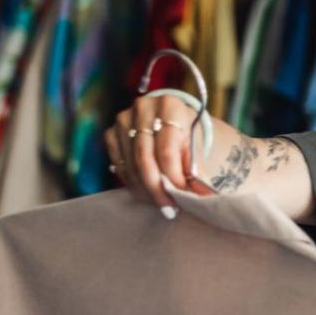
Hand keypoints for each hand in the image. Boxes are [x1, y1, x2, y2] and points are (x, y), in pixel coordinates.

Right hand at [107, 92, 217, 212]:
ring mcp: (123, 120)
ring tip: (161, 205)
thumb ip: (197, 169)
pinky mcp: (111, 134)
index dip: (174, 178)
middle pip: (145, 159)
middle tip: (170, 209)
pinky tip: (147, 194)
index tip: (185, 196)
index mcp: (169, 105)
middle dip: (157, 189)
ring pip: (131, 165)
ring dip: (146, 190)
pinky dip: (133, 184)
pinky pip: (120, 166)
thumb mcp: (197, 146)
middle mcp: (143, 108)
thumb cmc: (186, 133)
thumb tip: (203, 196)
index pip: (166, 150)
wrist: (170, 120)